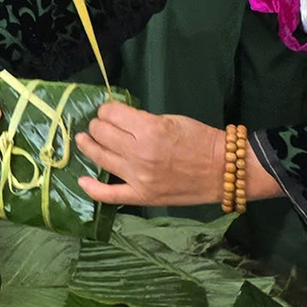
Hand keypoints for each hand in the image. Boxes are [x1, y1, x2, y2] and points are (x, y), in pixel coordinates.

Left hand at [75, 104, 281, 207]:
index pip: (112, 114)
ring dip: (89, 145)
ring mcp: (138, 177)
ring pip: (100, 158)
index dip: (107, 109)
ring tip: (84, 140)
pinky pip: (110, 194)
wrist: (223, 170)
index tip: (109, 110)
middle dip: (98, 125)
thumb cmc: (200, 140)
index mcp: (149, 129)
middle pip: (102, 133)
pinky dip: (93, 188)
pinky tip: (82, 180)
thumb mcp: (171, 119)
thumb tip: (120, 119)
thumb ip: (143, 120)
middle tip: (100, 124)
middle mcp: (139, 153)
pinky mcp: (142, 196)